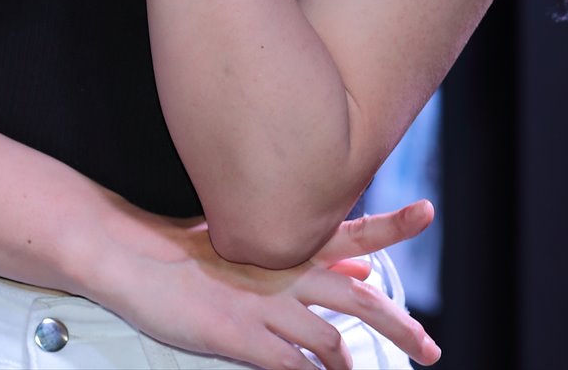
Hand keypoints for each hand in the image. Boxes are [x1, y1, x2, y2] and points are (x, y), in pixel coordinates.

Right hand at [99, 202, 440, 369]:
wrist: (137, 258)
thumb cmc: (188, 251)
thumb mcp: (249, 245)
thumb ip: (308, 258)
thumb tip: (357, 270)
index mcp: (288, 244)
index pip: (352, 230)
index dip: (392, 223)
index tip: (426, 212)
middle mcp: (286, 273)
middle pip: (359, 299)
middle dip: (400, 325)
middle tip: (430, 349)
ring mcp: (266, 307)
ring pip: (332, 342)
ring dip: (353, 367)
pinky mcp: (244, 339)